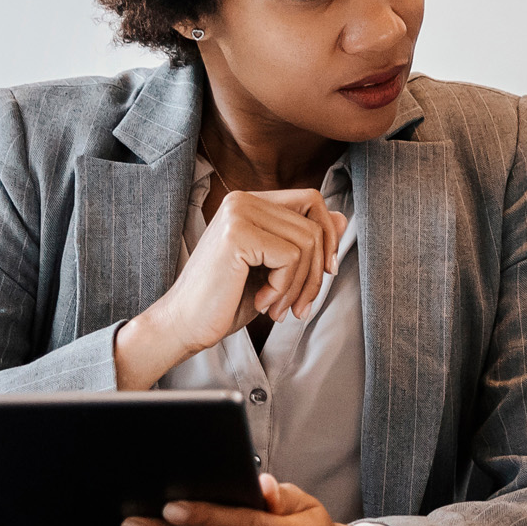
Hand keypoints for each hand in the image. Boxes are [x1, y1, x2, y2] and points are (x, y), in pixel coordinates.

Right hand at [114, 187, 343, 390]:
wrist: (183, 326)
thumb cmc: (226, 301)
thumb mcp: (274, 270)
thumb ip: (304, 242)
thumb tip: (343, 218)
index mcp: (249, 202)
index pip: (311, 201)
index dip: (327, 237)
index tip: (324, 274)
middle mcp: (242, 199)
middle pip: (313, 224)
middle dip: (315, 272)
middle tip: (298, 306)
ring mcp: (239, 213)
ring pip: (307, 242)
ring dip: (299, 285)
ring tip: (277, 309)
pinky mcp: (238, 233)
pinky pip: (292, 257)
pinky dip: (284, 288)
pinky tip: (261, 303)